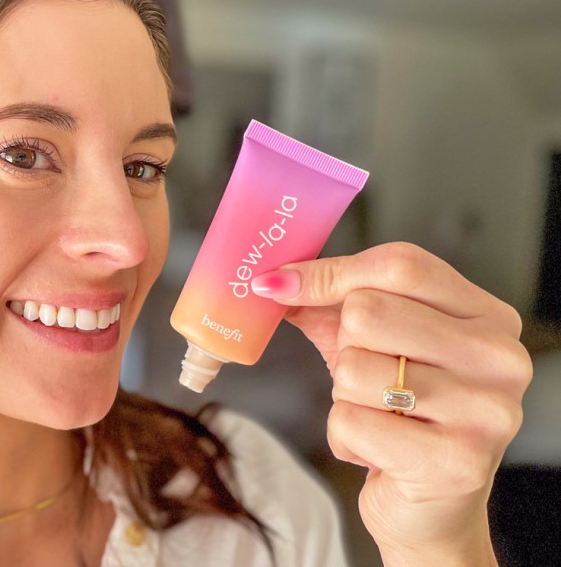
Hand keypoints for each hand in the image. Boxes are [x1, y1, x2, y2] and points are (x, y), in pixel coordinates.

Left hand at [251, 242, 530, 566]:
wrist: (430, 507)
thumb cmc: (400, 414)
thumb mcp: (371, 344)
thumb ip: (330, 302)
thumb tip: (274, 280)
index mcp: (486, 316)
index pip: (400, 264)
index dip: (330, 273)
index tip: (282, 285)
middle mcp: (498, 358)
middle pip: (368, 311)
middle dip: (344, 348)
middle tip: (369, 380)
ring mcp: (484, 411)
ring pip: (352, 369)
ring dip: (344, 397)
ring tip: (380, 417)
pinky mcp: (455, 462)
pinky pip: (351, 422)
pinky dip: (345, 437)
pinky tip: (377, 450)